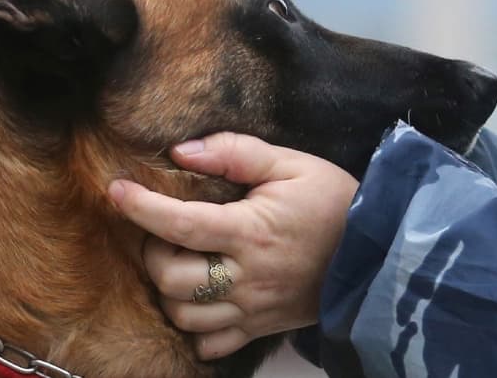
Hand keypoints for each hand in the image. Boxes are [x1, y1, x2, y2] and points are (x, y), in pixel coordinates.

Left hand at [108, 133, 358, 360]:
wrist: (380, 250)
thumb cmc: (336, 201)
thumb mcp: (293, 163)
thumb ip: (237, 151)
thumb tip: (182, 151)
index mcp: (251, 231)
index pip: (180, 224)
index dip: (141, 208)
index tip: (116, 191)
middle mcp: (247, 276)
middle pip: (171, 279)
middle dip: (153, 253)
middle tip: (164, 230)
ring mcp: (254, 308)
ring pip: (184, 316)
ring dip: (169, 290)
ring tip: (181, 263)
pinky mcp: (263, 328)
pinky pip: (212, 345)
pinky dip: (195, 328)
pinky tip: (202, 300)